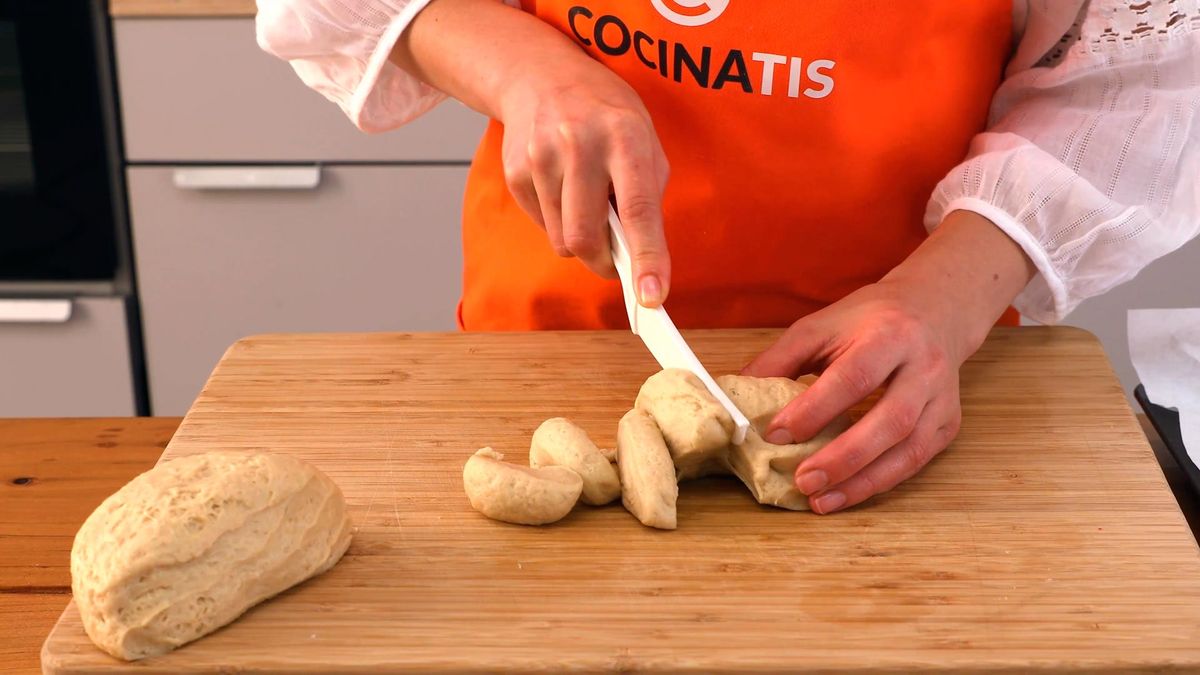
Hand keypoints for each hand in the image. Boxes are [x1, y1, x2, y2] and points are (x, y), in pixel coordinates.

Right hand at [497, 63, 670, 303]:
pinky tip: (562, 187)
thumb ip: (646, 194)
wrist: (541, 76)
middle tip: (615, 261)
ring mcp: (541, 158)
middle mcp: (580, 145)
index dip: (646, 257)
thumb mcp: (643, 138)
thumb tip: (641, 257)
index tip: (651, 296)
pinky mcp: (516, 172)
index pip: (637, 209)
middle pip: (586, 238)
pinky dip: (558, 221)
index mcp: (625, 137)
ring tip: (586, 201)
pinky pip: (543, 226)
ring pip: (562, 241)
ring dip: (581, 239)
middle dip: (603, 263)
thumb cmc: (606, 114)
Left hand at [742, 211, 1034, 513]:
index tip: (776, 434)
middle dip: (845, 456)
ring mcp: (941, 399)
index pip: (854, 377)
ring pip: (909, 448)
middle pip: (891, 419)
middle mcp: (924, 367)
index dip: (815, 409)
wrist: (932, 310)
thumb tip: (735, 398)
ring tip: (821, 500)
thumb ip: (778, 361)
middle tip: (803, 480)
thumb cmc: (866, 321)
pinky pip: (916, 461)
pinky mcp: (947, 423)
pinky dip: (880, 482)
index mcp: (889, 335)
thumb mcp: (819, 327)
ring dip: (864, 481)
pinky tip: (847, 495)